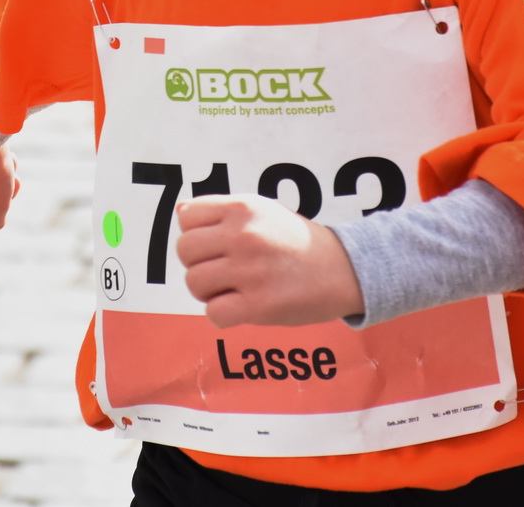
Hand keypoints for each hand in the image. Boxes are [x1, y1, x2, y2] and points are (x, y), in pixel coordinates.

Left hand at [176, 195, 364, 327]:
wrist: (344, 269)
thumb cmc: (296, 241)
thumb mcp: (263, 211)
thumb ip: (221, 211)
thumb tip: (180, 212)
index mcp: (243, 208)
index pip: (187, 217)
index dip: (196, 233)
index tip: (215, 244)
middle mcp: (244, 235)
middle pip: (185, 250)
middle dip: (198, 263)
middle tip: (222, 270)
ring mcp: (250, 270)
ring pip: (194, 282)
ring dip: (209, 291)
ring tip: (233, 288)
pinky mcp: (258, 305)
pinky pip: (213, 313)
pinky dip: (222, 315)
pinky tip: (240, 307)